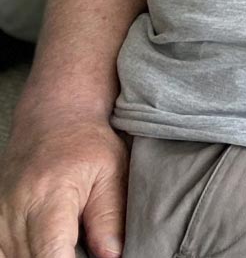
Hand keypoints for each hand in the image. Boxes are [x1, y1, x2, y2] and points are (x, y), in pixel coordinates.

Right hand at [0, 112, 126, 257]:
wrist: (53, 117)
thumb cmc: (88, 143)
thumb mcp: (112, 173)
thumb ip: (110, 217)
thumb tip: (112, 257)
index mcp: (50, 196)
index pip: (49, 252)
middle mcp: (16, 208)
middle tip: (81, 252)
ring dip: (37, 257)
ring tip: (66, 247)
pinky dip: (18, 254)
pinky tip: (39, 248)